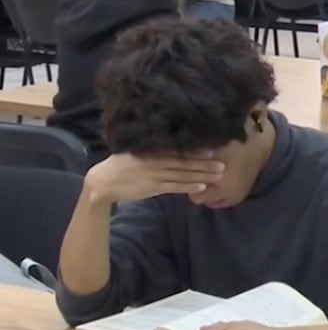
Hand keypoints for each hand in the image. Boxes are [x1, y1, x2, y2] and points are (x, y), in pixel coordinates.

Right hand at [84, 153, 223, 204]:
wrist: (102, 182)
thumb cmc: (121, 164)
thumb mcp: (135, 150)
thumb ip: (153, 147)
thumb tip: (172, 140)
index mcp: (152, 150)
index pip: (178, 150)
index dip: (196, 150)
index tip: (212, 149)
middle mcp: (156, 162)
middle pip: (185, 163)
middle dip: (205, 164)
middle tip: (223, 163)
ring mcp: (155, 176)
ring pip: (183, 176)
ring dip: (202, 175)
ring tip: (219, 175)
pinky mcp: (153, 188)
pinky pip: (174, 187)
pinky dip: (189, 187)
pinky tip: (202, 186)